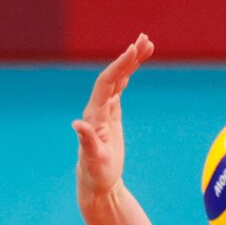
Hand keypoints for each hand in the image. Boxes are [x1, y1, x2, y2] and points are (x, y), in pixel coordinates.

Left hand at [73, 32, 153, 202]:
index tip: (133, 50)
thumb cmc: (96, 175)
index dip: (119, 66)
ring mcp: (104, 110)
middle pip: (113, 75)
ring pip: (118, 79)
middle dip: (128, 57)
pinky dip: (129, 74)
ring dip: (131, 61)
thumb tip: (77, 124)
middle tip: (145, 40)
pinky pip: (120, 88)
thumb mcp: (94, 160)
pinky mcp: (111, 114)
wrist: (96, 184)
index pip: (106, 83)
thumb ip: (87, 142)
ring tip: (148, 43)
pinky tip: (136, 63)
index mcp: (94, 115)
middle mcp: (97, 108)